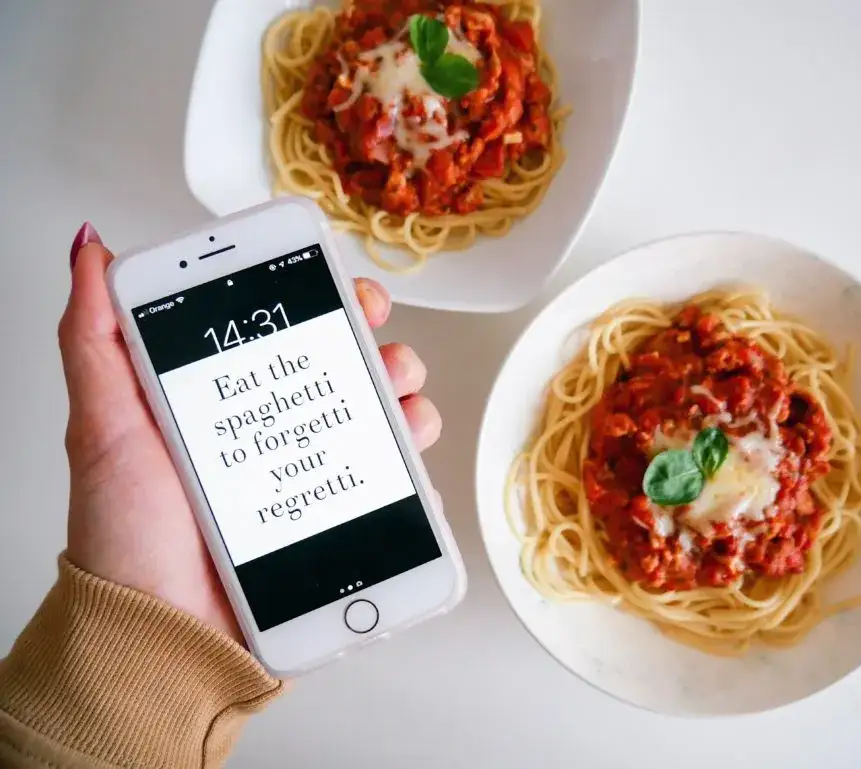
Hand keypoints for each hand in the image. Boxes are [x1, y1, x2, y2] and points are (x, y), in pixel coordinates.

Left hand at [59, 223, 440, 642]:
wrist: (157, 637)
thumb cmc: (123, 538)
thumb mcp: (103, 425)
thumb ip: (95, 338)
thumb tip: (89, 251)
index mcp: (226, 399)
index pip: (284, 329)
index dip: (321, 296)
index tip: (340, 285)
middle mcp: (274, 431)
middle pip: (347, 367)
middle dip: (376, 344)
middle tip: (376, 348)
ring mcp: (311, 476)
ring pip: (383, 419)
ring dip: (406, 401)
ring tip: (398, 410)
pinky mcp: (339, 524)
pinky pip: (394, 488)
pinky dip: (411, 472)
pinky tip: (403, 466)